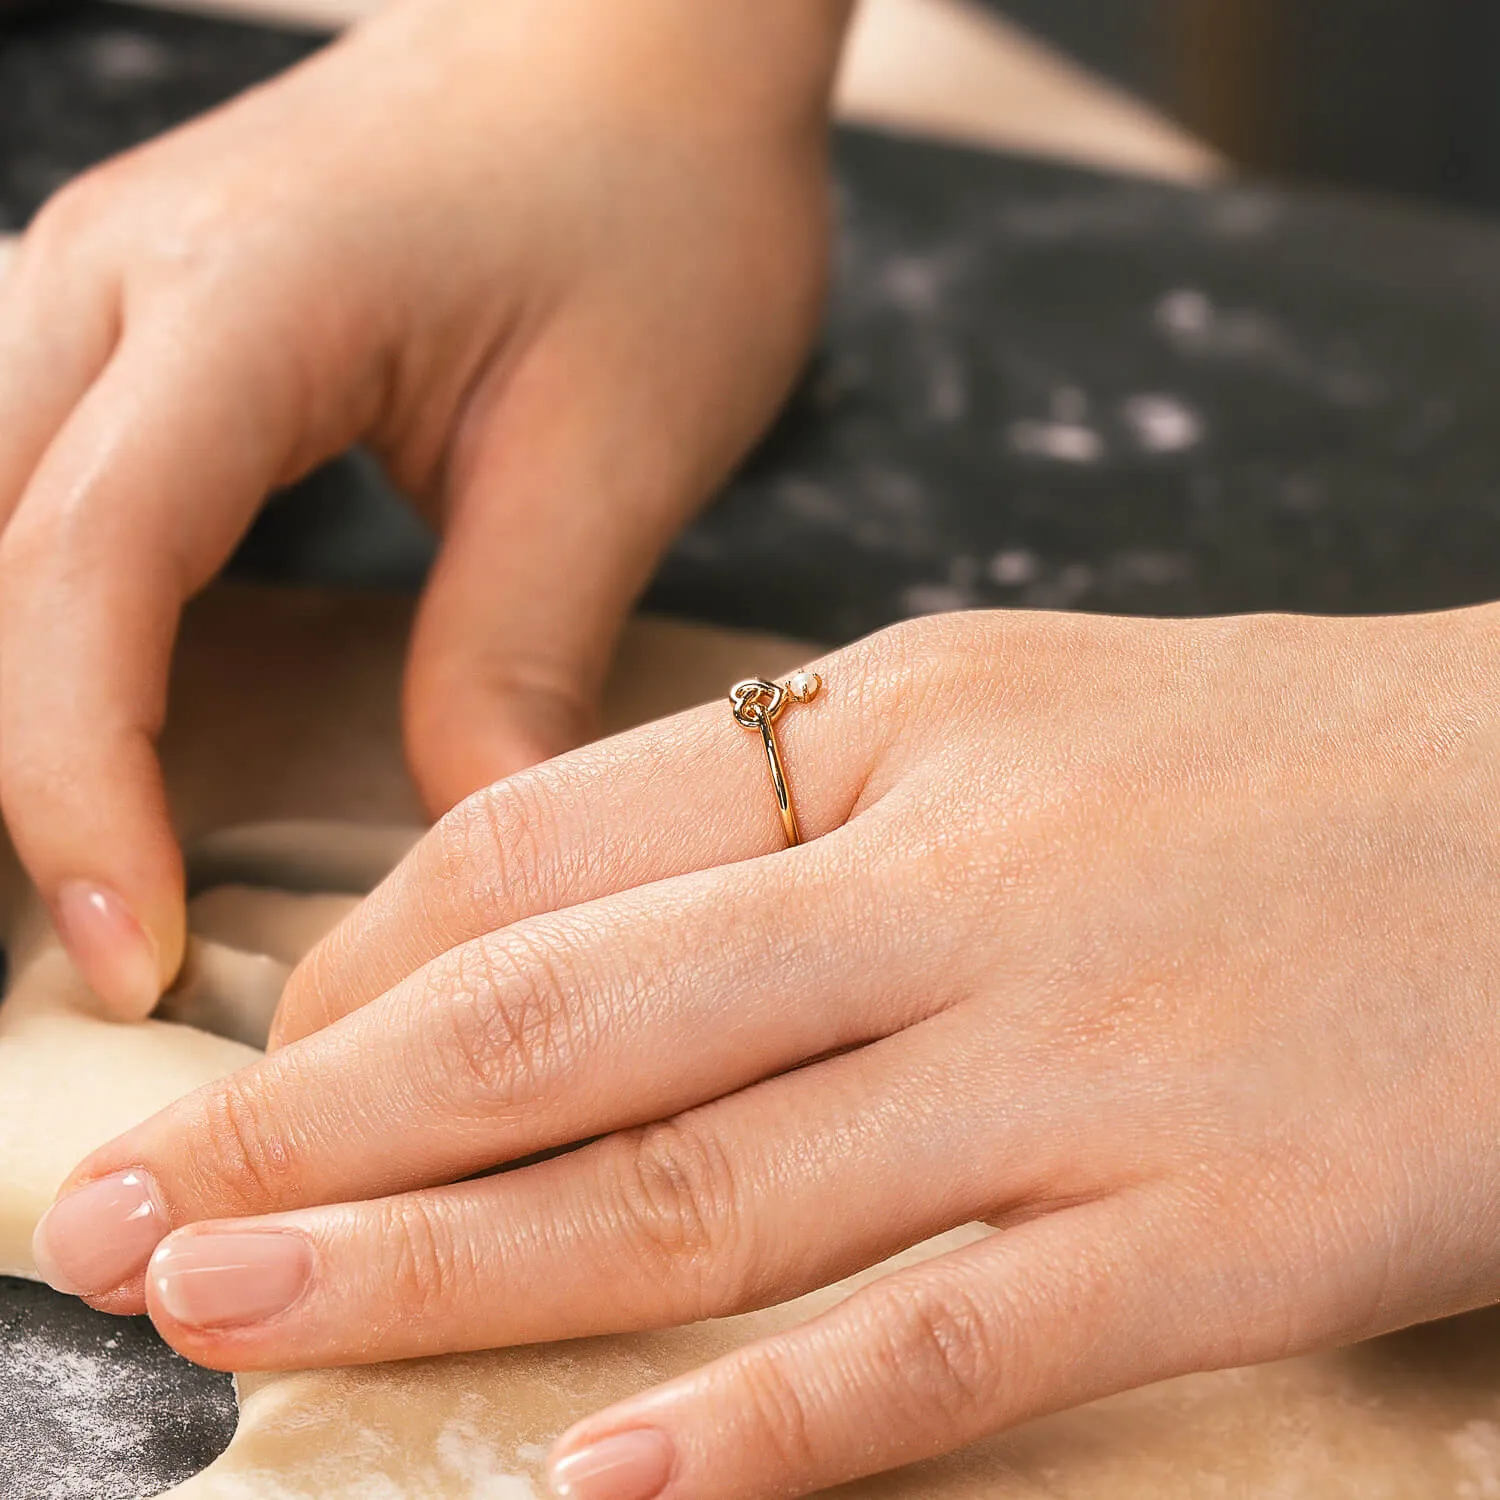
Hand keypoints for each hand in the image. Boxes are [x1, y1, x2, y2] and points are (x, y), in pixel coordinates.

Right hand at [0, 0, 844, 1017]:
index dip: (77, 789)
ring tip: (76, 881)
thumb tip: (455, 852)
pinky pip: (34, 500)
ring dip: (9, 708)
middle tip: (86, 960)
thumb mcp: (615, 449)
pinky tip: (96, 737)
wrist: (646, 47)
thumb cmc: (659, 210)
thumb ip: (516, 653)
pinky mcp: (141, 330)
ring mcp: (105, 293)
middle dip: (6, 775)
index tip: (136, 956)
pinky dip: (43, 636)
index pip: (81, 575)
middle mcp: (114, 280)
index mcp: (240, 300)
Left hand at [35, 606, 1499, 1497]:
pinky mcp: (1205, 1223)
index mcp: (898, 722)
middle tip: (123, 1212)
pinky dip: (754, 1430)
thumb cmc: (1278, 766)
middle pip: (560, 1019)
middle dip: (313, 1127)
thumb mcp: (1020, 712)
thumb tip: (586, 911)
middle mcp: (947, 879)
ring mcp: (1067, 1061)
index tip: (268, 1057)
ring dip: (445, 1273)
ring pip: (693, 1186)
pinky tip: (585, 1485)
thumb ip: (810, 803)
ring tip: (237, 1322)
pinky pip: (932, 1340)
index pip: (548, 843)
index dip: (369, 966)